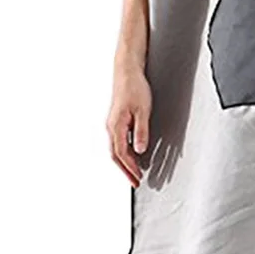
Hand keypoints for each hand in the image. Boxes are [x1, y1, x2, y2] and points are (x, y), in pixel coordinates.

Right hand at [106, 65, 151, 187]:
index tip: (137, 178)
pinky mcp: (116, 120)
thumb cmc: (134, 87)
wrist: (127, 71)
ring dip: (124, 162)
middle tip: (135, 182)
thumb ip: (141, 131)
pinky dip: (124, 152)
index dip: (130, 168)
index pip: (122, 154)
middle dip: (125, 170)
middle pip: (116, 155)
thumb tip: (140, 150)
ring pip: (116, 149)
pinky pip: (118, 141)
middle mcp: (111, 127)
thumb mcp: (143, 110)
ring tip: (134, 172)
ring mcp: (112, 123)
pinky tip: (132, 154)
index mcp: (116, 126)